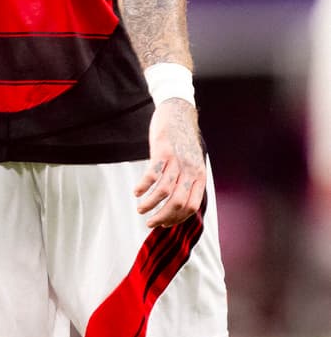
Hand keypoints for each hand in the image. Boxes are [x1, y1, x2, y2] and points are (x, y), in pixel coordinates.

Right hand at [135, 99, 205, 227]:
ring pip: (164, 192)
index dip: (176, 219)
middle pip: (177, 203)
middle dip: (162, 217)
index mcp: (199, 176)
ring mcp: (176, 160)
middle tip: (150, 223)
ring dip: (150, 204)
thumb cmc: (182, 140)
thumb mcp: (192, 162)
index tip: (164, 223)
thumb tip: (177, 204)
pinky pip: (152, 175)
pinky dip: (143, 187)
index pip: (191, 207)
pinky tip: (136, 191)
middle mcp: (190, 170)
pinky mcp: (162, 151)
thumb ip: (188, 180)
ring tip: (141, 209)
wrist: (178, 113)